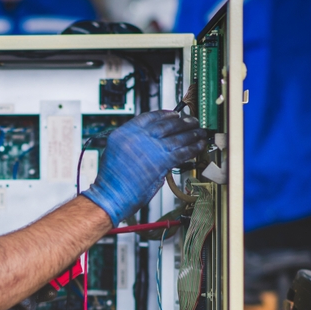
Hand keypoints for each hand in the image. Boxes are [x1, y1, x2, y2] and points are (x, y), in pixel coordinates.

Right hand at [83, 110, 207, 224]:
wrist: (111, 195)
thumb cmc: (111, 181)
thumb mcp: (116, 153)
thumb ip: (134, 145)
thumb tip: (154, 144)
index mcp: (124, 133)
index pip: (148, 117)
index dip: (164, 114)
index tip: (173, 114)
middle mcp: (138, 137)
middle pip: (166, 124)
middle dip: (181, 122)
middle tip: (190, 121)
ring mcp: (150, 148)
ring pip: (177, 137)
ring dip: (191, 133)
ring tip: (199, 132)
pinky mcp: (162, 162)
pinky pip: (182, 152)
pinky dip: (193, 148)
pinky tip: (198, 146)